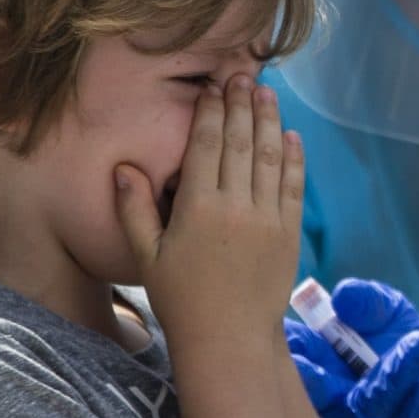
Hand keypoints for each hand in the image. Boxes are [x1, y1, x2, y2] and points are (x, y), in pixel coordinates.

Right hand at [115, 76, 302, 351]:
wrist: (229, 340)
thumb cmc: (181, 300)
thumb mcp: (146, 257)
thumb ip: (134, 210)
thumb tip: (124, 167)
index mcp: (198, 209)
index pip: (206, 146)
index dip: (210, 113)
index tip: (212, 88)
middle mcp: (236, 207)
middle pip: (240, 143)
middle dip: (241, 105)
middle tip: (242, 77)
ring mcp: (268, 219)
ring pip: (271, 157)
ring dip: (270, 121)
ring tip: (267, 93)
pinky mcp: (290, 233)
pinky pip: (294, 187)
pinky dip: (294, 159)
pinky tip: (291, 137)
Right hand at [284, 279, 418, 417]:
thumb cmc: (399, 343)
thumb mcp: (388, 311)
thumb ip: (368, 301)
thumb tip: (343, 297)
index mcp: (311, 359)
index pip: (284, 360)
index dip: (287, 354)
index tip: (298, 341)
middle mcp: (323, 401)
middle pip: (310, 398)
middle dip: (317, 382)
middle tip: (341, 355)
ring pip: (359, 416)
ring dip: (389, 381)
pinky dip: (410, 414)